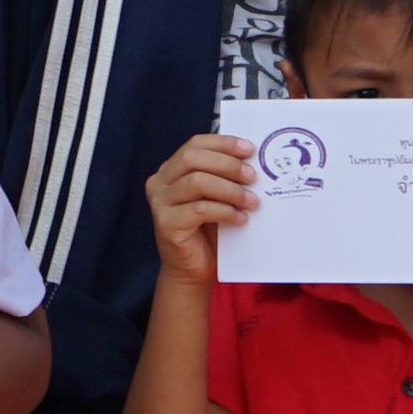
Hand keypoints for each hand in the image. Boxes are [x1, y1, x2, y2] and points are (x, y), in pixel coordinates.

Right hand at [142, 130, 253, 290]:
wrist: (193, 270)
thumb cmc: (208, 231)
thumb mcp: (217, 196)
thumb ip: (224, 176)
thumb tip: (253, 159)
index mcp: (171, 169)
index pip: (195, 144)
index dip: (223, 143)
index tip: (249, 149)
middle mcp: (159, 182)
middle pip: (193, 158)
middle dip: (227, 164)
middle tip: (252, 176)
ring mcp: (159, 203)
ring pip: (198, 181)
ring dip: (231, 190)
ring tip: (252, 202)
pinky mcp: (165, 224)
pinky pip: (199, 209)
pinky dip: (225, 212)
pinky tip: (240, 219)